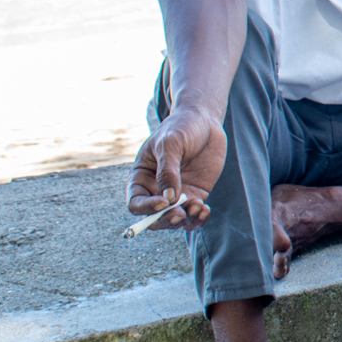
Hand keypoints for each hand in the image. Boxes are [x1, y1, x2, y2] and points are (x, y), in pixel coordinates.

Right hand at [127, 105, 226, 230]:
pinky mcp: (195, 195)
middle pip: (154, 218)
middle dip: (165, 220)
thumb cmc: (181, 127)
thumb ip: (168, 170)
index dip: (146, 208)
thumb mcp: (171, 143)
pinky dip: (199, 218)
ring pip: (175, 220)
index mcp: (141, 177)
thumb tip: (169, 199)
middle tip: (180, 214)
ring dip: (185, 221)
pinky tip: (205, 209)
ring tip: (199, 206)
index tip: (164, 203)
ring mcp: (177, 194)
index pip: (135, 202)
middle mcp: (156, 190)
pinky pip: (194, 215)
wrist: (204, 121)